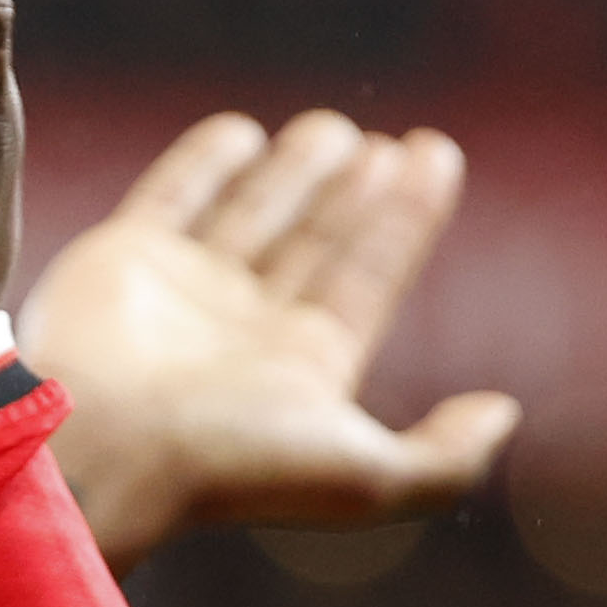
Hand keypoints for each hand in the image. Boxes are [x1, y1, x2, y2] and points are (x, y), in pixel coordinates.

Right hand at [25, 109, 523, 564]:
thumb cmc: (228, 462)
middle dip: (355, 196)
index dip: (406, 218)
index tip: (435, 154)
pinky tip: (242, 133)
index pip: (368, 276)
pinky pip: (173, 196)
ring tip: (334, 131)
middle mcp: (245, 330)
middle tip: (386, 147)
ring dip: (295, 174)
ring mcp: (184, 292)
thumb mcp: (363, 476)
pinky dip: (205, 164)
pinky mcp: (124, 257)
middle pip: (316, 244)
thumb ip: (443, 458)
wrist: (101, 446)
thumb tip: (505, 414)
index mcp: (303, 369)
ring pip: (253, 216)